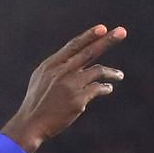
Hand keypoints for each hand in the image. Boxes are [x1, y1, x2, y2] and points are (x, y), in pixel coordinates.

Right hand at [1, 24, 125, 152]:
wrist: (30, 125)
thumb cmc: (36, 102)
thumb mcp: (41, 78)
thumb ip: (58, 66)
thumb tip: (78, 56)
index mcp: (51, 65)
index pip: (73, 46)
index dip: (89, 36)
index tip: (103, 28)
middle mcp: (62, 72)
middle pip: (89, 52)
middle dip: (108, 40)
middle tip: (122, 32)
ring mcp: (71, 86)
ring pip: (98, 71)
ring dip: (111, 73)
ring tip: (119, 76)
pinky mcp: (78, 100)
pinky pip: (98, 89)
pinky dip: (105, 88)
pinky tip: (107, 89)